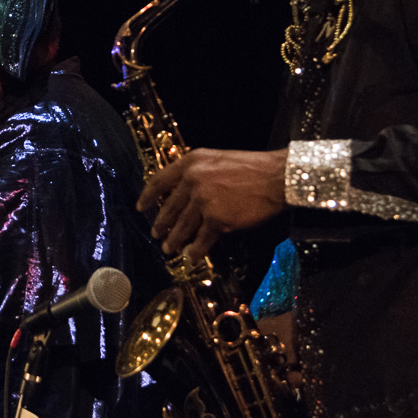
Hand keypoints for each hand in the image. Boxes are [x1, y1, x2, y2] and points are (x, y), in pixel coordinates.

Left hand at [139, 148, 287, 257]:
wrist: (277, 177)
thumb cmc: (252, 168)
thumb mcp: (217, 160)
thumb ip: (198, 173)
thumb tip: (182, 191)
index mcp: (191, 162)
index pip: (159, 180)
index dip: (147, 196)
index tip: (141, 207)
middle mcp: (192, 180)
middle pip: (169, 207)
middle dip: (161, 223)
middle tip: (155, 233)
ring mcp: (203, 200)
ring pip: (182, 226)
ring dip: (174, 240)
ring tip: (168, 249)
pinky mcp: (217, 219)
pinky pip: (201, 239)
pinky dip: (196, 250)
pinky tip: (191, 257)